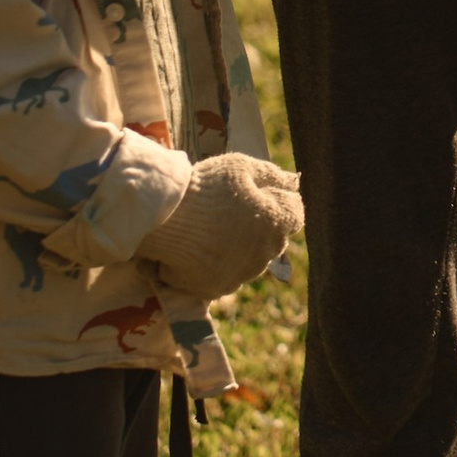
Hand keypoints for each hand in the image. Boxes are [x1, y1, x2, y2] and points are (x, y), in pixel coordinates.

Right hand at [138, 150, 303, 303]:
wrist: (161, 217)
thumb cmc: (204, 187)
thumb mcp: (241, 167)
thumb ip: (273, 176)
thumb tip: (295, 182)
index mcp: (275, 223)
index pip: (295, 213)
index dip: (277, 200)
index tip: (256, 193)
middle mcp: (264, 255)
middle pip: (274, 239)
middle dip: (261, 225)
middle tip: (231, 210)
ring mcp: (240, 276)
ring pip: (251, 260)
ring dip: (241, 247)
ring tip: (212, 229)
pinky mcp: (216, 289)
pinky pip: (226, 277)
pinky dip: (219, 265)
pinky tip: (201, 248)